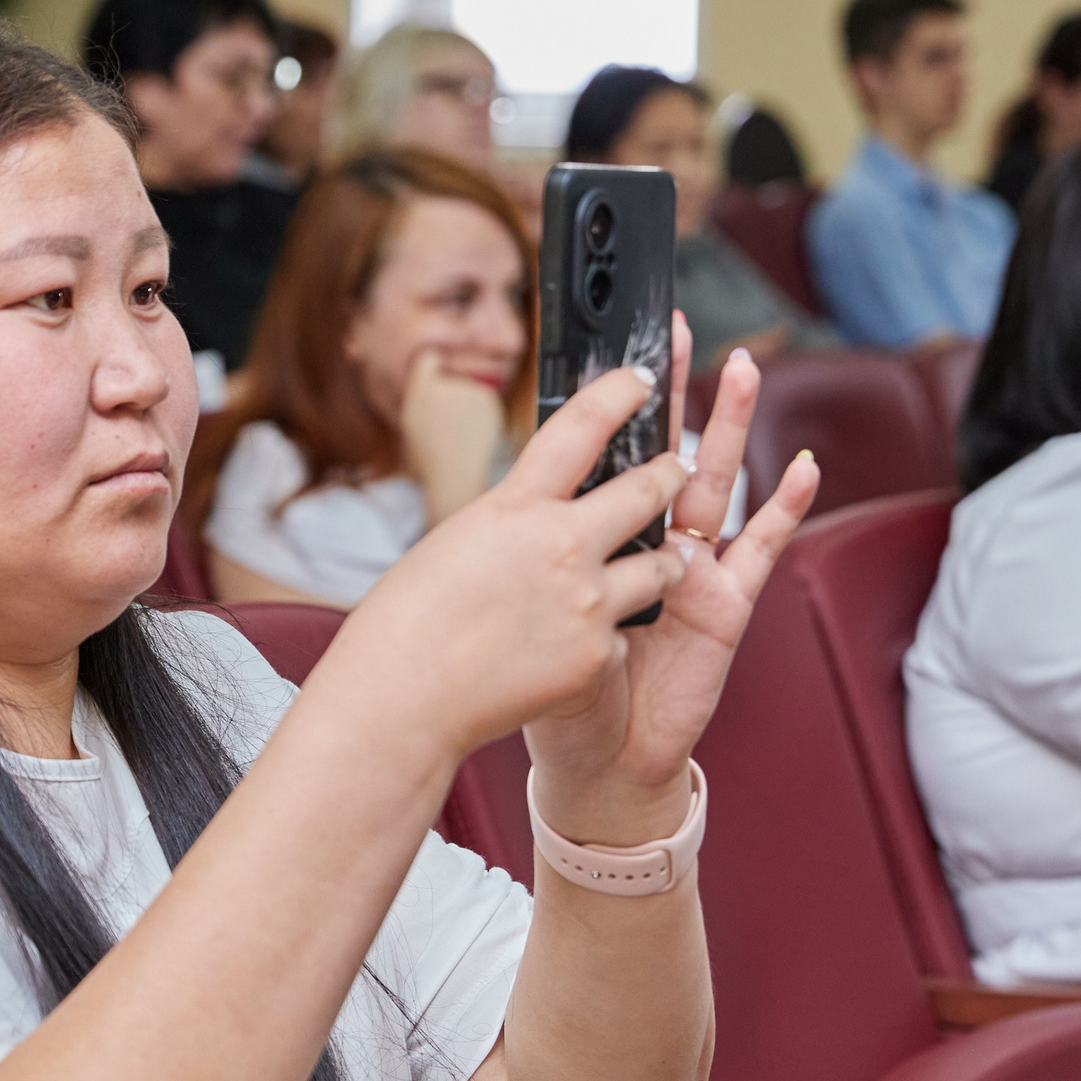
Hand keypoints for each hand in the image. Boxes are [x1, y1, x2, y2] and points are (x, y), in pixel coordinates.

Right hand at [319, 359, 690, 779]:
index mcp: (515, 507)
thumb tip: (535, 520)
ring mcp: (587, 602)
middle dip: (671, 474)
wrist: (401, 702)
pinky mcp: (596, 656)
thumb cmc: (404, 623)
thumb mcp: (454, 545)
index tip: (641, 378)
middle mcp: (562, 546)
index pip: (582, 428)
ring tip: (660, 565)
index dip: (618, 393)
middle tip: (679, 468)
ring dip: (665, 561)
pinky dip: (607, 638)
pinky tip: (574, 649)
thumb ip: (508, 527)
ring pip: (664, 565)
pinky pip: (622, 634)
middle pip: (648, 490)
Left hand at [527, 327, 820, 843]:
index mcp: (585, 539)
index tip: (605, 350)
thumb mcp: (519, 620)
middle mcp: (642, 544)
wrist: (590, 762)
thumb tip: (495, 531)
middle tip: (675, 332)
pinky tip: (801, 466)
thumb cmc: (546, 690)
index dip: (604, 409)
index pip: (596, 458)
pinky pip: (759, 550)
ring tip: (741, 367)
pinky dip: (783, 508)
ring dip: (727, 426)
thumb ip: (524, 574)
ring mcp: (689, 570)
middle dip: (670, 394)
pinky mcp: (726, 606)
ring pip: (711, 482)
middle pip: (657, 453)